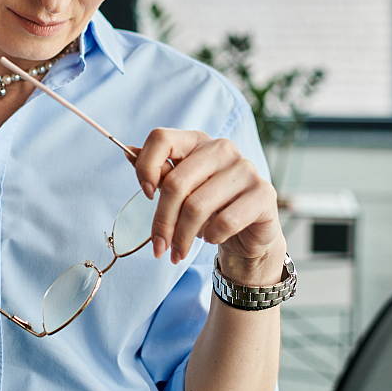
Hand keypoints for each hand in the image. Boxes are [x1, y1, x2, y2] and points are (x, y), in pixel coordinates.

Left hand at [123, 129, 283, 268]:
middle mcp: (222, 148)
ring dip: (183, 237)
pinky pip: (225, 221)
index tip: (147, 194)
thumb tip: (128, 152)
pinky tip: (212, 238)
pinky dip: (212, 236)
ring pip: (197, 207)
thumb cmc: (208, 208)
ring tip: (179, 251)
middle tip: (159, 247)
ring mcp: (245, 168)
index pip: (161, 138)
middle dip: (162, 222)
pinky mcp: (263, 193)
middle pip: (176, 183)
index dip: (146, 167)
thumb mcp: (180, 190)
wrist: (247, 233)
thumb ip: (158, 172)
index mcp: (197, 141)